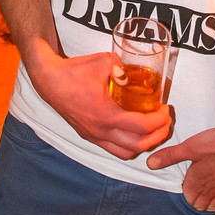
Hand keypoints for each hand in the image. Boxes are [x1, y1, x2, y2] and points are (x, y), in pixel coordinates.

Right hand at [29, 42, 172, 158]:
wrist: (49, 80)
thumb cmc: (74, 71)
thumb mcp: (104, 61)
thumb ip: (123, 67)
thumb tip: (136, 73)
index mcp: (106, 115)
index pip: (143, 127)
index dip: (160, 120)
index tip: (165, 109)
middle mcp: (100, 131)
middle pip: (139, 145)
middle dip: (158, 135)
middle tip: (165, 121)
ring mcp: (93, 136)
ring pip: (126, 152)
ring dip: (144, 144)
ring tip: (152, 130)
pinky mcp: (87, 135)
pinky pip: (112, 149)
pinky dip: (128, 145)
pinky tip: (132, 132)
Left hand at [146, 127, 214, 210]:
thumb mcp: (190, 147)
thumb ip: (170, 156)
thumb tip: (149, 164)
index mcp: (197, 184)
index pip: (187, 197)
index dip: (184, 186)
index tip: (185, 174)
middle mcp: (211, 193)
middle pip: (199, 204)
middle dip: (194, 196)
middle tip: (194, 181)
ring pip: (213, 205)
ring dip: (208, 199)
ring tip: (205, 186)